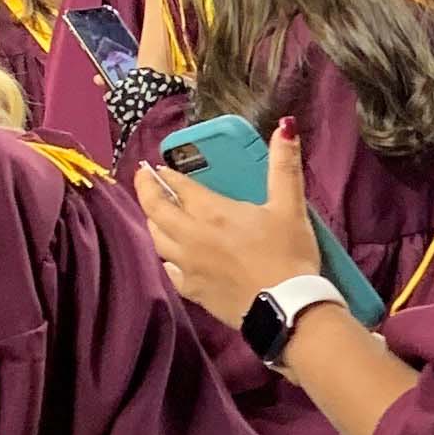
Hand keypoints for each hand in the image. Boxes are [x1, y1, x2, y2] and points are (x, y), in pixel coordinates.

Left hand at [134, 117, 322, 325]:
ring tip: (157, 214)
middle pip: (155, 209)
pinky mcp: (191, 290)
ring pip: (156, 238)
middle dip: (146, 190)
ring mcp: (187, 265)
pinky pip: (168, 269)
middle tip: (143, 179)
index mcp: (212, 211)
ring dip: (153, 222)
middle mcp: (190, 235)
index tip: (160, 168)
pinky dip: (166, 256)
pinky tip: (172, 255)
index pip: (178, 186)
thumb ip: (284, 165)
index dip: (167, 174)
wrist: (285, 309)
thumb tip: (285, 126)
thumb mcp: (290, 207)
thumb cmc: (288, 255)